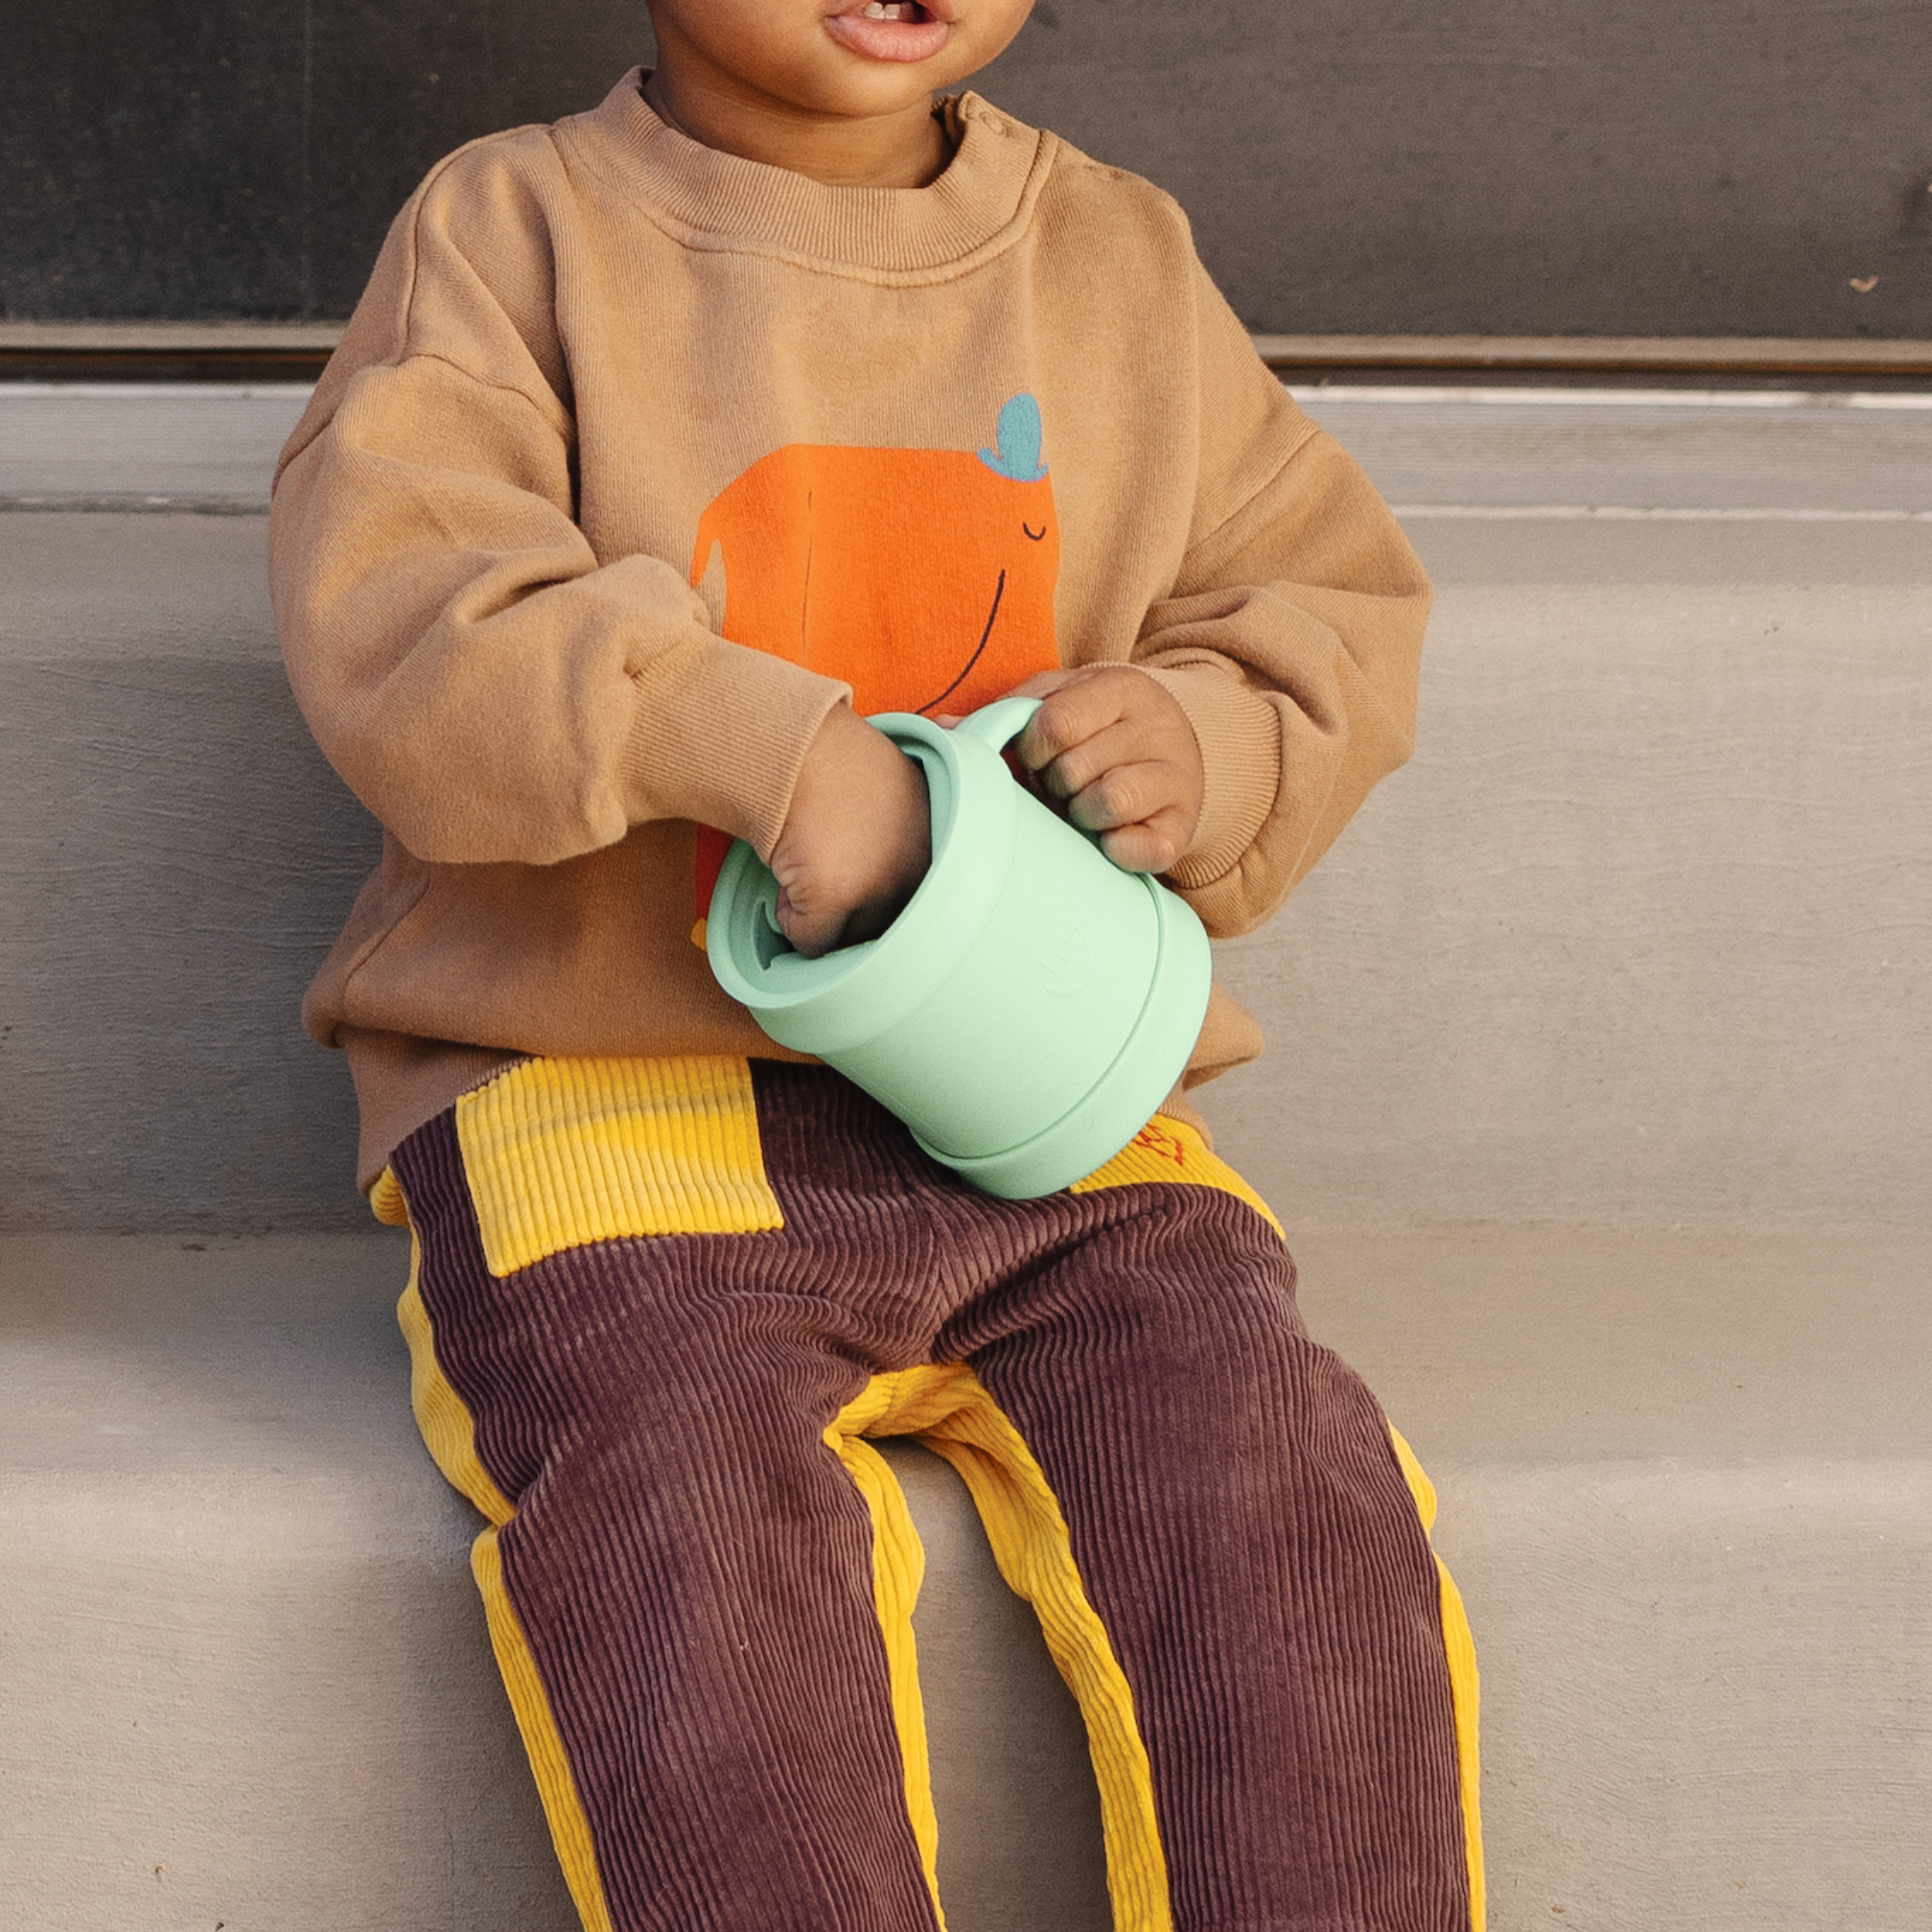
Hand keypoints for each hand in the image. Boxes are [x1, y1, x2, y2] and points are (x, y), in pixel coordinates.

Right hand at [769, 705, 930, 956]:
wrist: (795, 741)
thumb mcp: (898, 794)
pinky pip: (812, 940)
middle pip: (885, 924)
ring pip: (850, 937)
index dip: (879, 891)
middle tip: (822, 866)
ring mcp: (881, 884)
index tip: (858, 873)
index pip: (918, 900)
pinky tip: (788, 877)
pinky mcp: (837, 896)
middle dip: (851, 908)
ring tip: (805, 867)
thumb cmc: (835, 760)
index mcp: (940, 843)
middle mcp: (920, 867)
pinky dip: (792, 921)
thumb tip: (895, 860)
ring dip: (823, 917)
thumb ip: (906, 837)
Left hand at [1007, 666, 1204, 873]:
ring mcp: (1176, 777)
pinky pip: (1137, 848)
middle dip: (1054, 784)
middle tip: (1065, 784)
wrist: (1174, 748)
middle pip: (1073, 769)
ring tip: (1086, 804)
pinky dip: (1113, 848)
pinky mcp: (1181, 826)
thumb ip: (1008, 712)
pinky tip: (1109, 834)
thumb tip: (942, 729)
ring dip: (1081, 814)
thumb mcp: (1061, 699)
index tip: (1038, 757)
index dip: (1032, 751)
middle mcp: (1156, 728)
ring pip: (1106, 804)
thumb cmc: (1101, 727)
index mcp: (1121, 688)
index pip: (1055, 724)